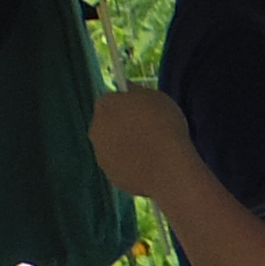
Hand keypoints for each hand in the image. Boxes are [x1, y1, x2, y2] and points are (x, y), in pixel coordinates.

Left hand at [90, 87, 199, 202]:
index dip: (126, 106)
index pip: (111, 100)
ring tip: (151, 153)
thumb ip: (138, 93)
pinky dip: (130, 167)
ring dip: (125, 148)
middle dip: (122, 127)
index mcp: (105, 104)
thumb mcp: (157, 98)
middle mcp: (96, 128)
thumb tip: (129, 89)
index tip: (141, 112)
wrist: (168, 169)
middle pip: (107, 125)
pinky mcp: (111, 176)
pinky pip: (120, 167)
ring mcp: (101, 155)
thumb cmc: (165, 127)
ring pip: (112, 148)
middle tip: (146, 132)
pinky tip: (149, 168)